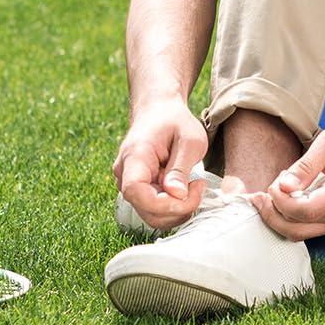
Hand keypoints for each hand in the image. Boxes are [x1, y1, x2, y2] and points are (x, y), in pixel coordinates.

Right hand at [112, 98, 209, 230]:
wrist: (159, 110)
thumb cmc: (175, 121)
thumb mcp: (190, 138)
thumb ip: (181, 167)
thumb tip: (177, 195)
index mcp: (135, 157)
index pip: (136, 192)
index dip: (162, 203)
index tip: (188, 192)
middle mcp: (125, 174)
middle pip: (144, 209)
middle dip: (176, 209)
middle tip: (199, 187)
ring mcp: (130, 183)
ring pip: (150, 214)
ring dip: (176, 210)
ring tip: (194, 187)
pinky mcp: (140, 188)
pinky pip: (153, 208)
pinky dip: (173, 207)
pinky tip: (186, 190)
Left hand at [249, 123, 324, 239]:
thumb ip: (307, 164)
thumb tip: (283, 185)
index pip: (305, 211)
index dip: (281, 201)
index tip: (275, 184)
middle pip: (297, 229)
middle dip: (272, 214)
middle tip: (263, 194)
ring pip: (301, 234)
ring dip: (280, 218)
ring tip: (274, 194)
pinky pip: (310, 230)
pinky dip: (292, 220)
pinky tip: (288, 200)